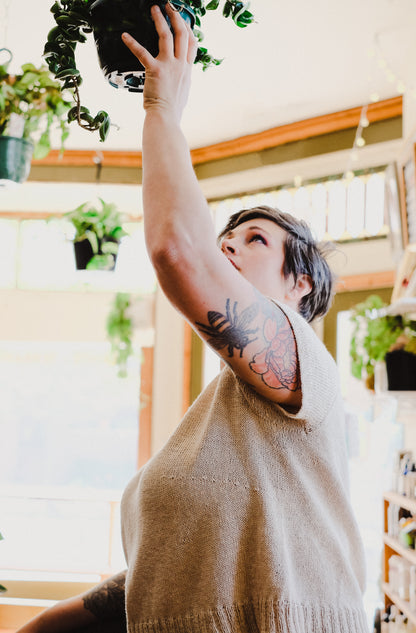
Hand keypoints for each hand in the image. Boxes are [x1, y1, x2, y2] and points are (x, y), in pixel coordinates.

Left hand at [121, 3, 197, 120]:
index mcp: (187, 69)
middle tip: (170, 6)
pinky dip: (132, 43)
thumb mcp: (183, 91)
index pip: (192, 43)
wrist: (166, 117)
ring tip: (155, 9)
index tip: (183, 19)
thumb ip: (182, 78)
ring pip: (166, 36)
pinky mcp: (155, 70)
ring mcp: (169, 66)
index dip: (188, 28)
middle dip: (176, 16)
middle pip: (182, 34)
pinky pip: (142, 52)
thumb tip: (180, 76)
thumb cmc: (172, 109)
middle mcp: (180, 65)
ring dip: (160, 20)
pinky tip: (124, 36)